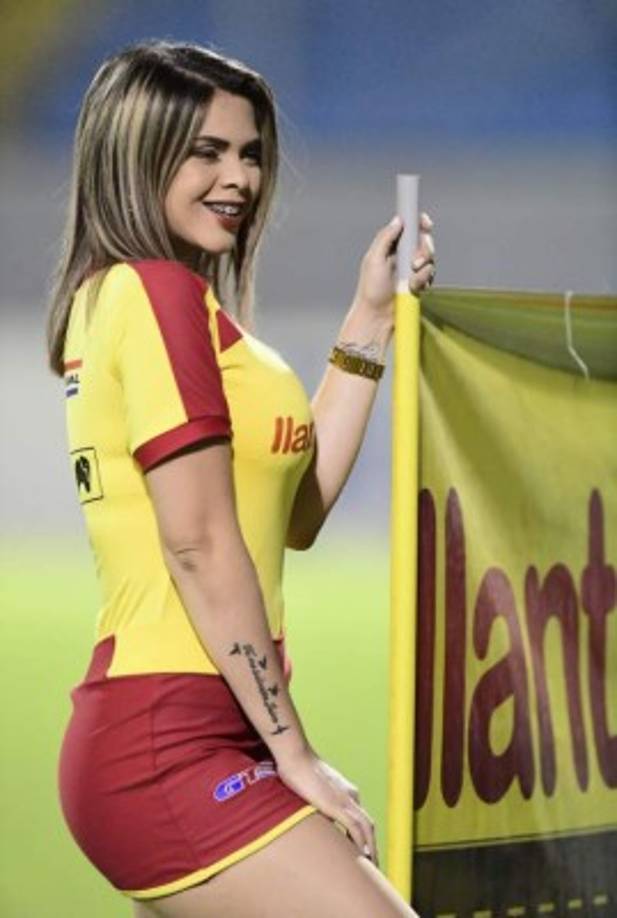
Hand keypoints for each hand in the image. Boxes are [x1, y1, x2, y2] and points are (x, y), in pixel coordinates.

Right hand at [277, 749, 378, 866]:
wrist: (296, 757)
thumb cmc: (299, 770)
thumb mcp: (313, 790)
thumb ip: (319, 803)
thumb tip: (319, 819)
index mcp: (347, 791)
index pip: (361, 817)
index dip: (364, 835)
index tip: (364, 852)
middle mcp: (351, 795)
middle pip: (368, 825)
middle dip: (372, 845)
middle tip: (373, 864)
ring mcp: (345, 800)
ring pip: (366, 828)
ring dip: (371, 848)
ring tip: (372, 865)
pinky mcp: (337, 805)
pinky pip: (355, 828)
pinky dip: (361, 842)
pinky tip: (363, 855)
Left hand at [353, 211, 435, 314]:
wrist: (378, 316)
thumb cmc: (371, 290)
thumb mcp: (374, 259)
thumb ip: (385, 238)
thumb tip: (398, 220)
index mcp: (390, 247)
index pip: (409, 228)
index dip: (419, 223)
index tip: (425, 223)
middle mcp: (403, 256)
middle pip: (423, 241)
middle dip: (424, 249)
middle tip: (415, 262)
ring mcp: (412, 270)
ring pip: (430, 258)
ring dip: (423, 268)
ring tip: (411, 280)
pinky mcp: (419, 283)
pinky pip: (430, 275)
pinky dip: (423, 280)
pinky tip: (414, 288)